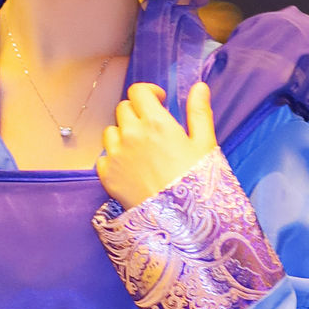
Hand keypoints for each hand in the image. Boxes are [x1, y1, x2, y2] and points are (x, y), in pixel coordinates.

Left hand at [97, 79, 216, 209]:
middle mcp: (131, 134)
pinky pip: (104, 156)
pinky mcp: (107, 174)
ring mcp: (116, 154)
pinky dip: (114, 158)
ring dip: (123, 134)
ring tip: (140, 150)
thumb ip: (199, 112)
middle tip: (152, 130)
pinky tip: (131, 168)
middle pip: (123, 109)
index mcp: (156, 122)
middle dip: (137, 113)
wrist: (180, 221)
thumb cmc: (196, 184)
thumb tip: (199, 86)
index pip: (138, 91)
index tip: (159, 102)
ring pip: (111, 131)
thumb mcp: (205, 145)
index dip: (148, 93)